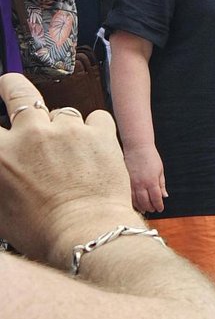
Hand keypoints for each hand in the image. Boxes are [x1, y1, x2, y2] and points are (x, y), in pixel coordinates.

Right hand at [0, 74, 141, 265]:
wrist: (85, 232)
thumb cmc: (40, 229)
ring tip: (70, 154)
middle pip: (20, 93)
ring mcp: (68, 129)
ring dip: (64, 127)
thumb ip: (1, 172)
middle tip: (10, 85)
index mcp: (1, 153)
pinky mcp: (100, 131)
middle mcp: (32, 133)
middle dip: (12, 86)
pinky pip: (97, 118)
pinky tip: (95, 149)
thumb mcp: (1, 206)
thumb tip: (5, 162)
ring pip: (63, 113)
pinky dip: (95, 130)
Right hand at [123, 144, 166, 213]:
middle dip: (150, 207)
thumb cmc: (150, 157)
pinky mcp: (127, 183)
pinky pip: (130, 196)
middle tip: (154, 210)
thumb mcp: (160, 170)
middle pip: (146, 202)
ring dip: (142, 207)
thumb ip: (162, 184)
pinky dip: (134, 202)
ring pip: (136, 201)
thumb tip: (165, 195)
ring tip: (146, 210)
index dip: (159, 205)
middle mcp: (141, 185)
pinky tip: (137, 205)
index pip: (156, 198)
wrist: (138, 149)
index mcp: (152, 181)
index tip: (161, 209)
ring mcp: (133, 184)